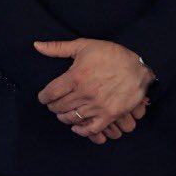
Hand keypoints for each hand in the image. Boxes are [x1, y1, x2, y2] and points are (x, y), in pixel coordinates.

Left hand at [35, 38, 154, 137]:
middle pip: (59, 106)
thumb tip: (37, 45)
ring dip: (64, 117)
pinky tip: (76, 126)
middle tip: (53, 105)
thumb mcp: (84, 45)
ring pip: (72, 118)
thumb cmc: (111, 54)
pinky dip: (81, 130)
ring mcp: (97, 105)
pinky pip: (91, 129)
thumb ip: (58, 47)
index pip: (50, 93)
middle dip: (53, 107)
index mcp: (76, 76)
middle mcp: (85, 93)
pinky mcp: (110, 114)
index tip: (43, 98)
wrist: (139, 66)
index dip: (43, 97)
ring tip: (63, 113)